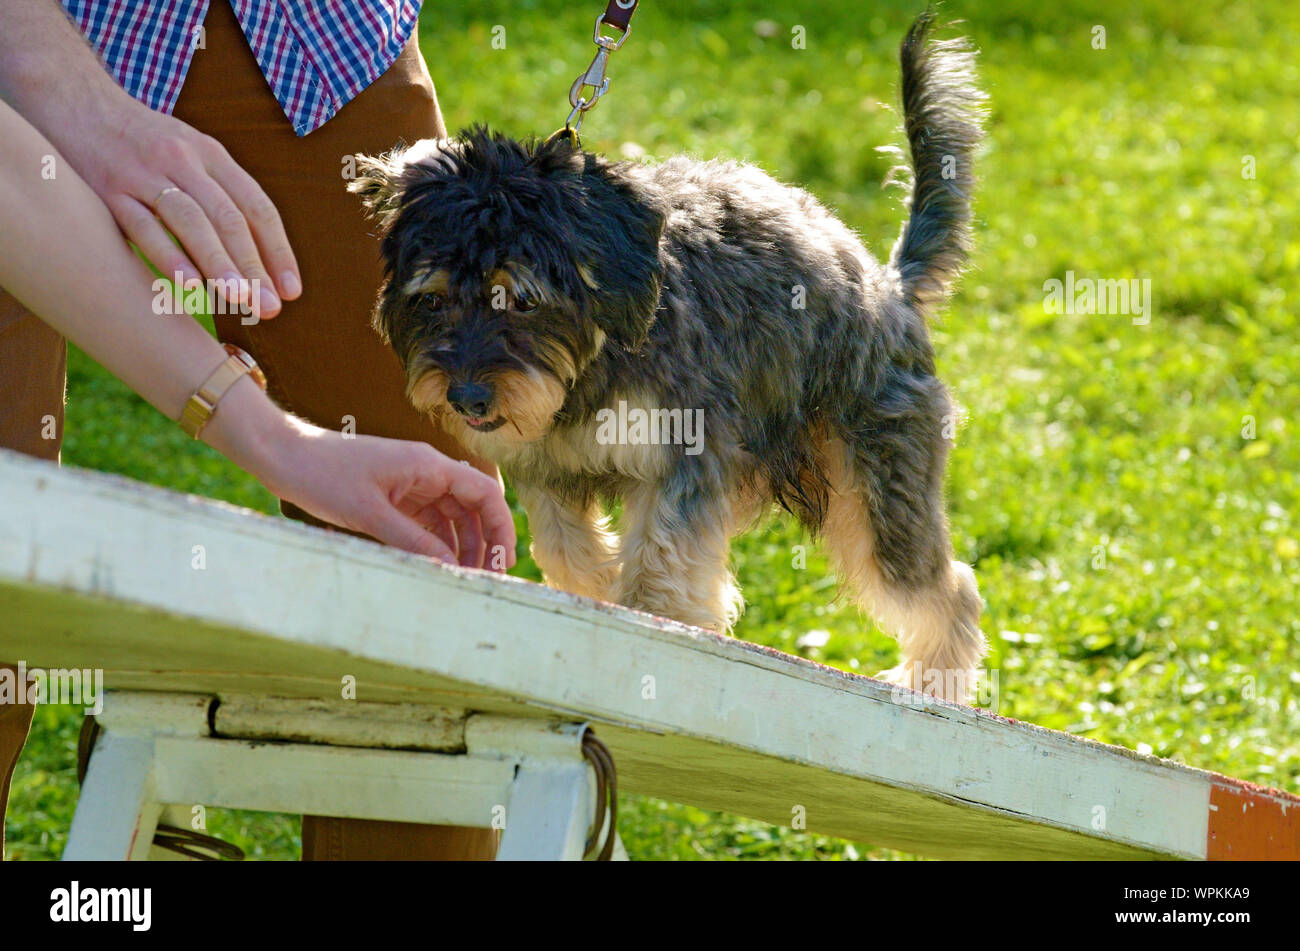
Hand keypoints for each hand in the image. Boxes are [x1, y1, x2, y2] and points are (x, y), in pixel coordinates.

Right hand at [58, 95, 300, 318]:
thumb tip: (258, 257)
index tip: (292, 291)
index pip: (257, 207)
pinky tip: (189, 286)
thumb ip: (220, 195)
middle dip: (254, 267)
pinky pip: (143, 226)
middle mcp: (183, 160)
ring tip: (240, 301)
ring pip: (191, 222)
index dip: (278, 251)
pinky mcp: (108, 188)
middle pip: (229, 218)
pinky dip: (169, 256)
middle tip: (270, 308)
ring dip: (219, 264)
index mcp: (211, 154)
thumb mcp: (189, 153)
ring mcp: (145, 173)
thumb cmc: (142, 142)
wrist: (73, 100)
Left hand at [259, 420, 517, 568]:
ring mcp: (412, 484)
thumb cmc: (323, 475)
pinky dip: (436, 545)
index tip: (502, 561)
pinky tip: (436, 568)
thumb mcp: (369, 514)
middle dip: (484, 543)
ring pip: (452, 518)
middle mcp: (427, 472)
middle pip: (473, 508)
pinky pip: (427, 522)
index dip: (500, 527)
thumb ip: (413, 542)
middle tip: (484, 580)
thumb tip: (450, 568)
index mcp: (428, 466)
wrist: (284, 456)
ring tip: (462, 580)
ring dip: (461, 547)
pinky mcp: (395, 497)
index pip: (484, 493)